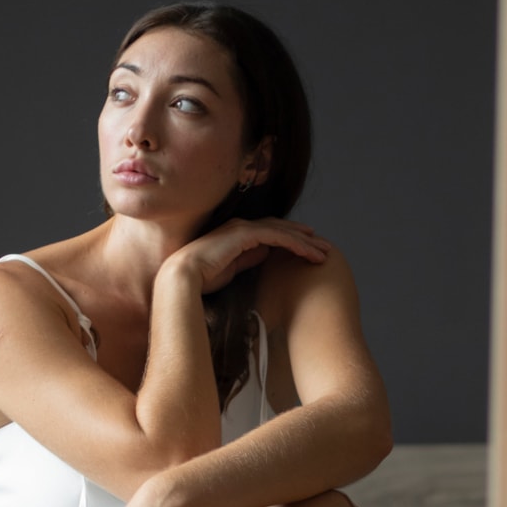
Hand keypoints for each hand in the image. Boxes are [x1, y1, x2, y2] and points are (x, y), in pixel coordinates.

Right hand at [164, 217, 331, 297]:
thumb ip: (248, 259)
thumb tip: (265, 254)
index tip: (309, 247)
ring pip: (282, 231)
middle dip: (304, 238)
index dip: (291, 239)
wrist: (183, 278)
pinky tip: (308, 252)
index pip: (271, 233)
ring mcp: (242, 228)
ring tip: (323, 252)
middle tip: (324, 247)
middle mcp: (241, 227)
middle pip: (280, 229)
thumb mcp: (232, 269)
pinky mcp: (244, 234)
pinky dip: (294, 243)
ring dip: (305, 241)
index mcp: (237, 235)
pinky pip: (276, 236)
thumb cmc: (202, 278)